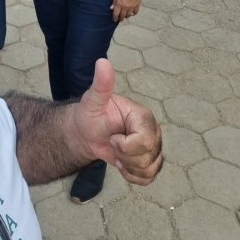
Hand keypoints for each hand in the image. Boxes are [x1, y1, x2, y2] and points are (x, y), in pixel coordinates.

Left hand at [72, 59, 162, 184]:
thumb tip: (102, 62)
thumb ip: (101, 84)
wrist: (85, 133)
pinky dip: (133, 176)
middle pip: (148, 157)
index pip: (145, 141)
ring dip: (129, 167)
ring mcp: (153, 147)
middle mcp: (153, 131)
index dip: (126, 145)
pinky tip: (122, 163)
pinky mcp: (149, 160)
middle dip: (125, 156)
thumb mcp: (92, 100)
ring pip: (149, 170)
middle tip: (113, 143)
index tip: (113, 137)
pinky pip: (148, 178)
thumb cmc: (89, 115)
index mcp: (143, 117)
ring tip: (117, 153)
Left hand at [111, 0, 142, 20]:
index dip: (115, 18)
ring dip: (126, 16)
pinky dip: (133, 13)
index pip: (116, 14)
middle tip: (119, 19)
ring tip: (125, 16)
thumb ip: (114, 1)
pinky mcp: (137, 4)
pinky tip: (132, 13)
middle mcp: (125, 7)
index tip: (114, 19)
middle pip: (122, 16)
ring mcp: (132, 6)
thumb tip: (111, 8)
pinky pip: (135, 12)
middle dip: (120, 18)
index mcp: (119, 4)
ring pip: (129, 15)